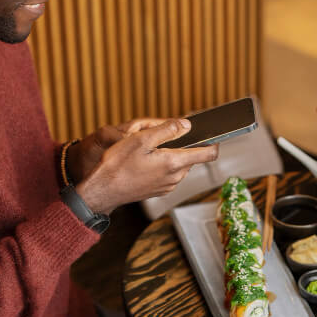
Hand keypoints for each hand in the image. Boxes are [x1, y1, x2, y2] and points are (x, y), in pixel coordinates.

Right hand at [75, 119, 218, 212]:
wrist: (102, 190)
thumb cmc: (118, 164)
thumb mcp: (142, 139)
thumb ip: (167, 130)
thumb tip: (186, 125)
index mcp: (174, 163)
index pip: (208, 154)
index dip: (213, 142)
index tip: (212, 134)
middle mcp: (176, 177)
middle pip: (192, 157)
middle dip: (184, 145)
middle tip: (164, 136)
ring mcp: (168, 186)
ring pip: (180, 165)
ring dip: (172, 155)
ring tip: (150, 149)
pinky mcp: (159, 191)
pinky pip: (169, 174)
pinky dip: (164, 165)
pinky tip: (146, 161)